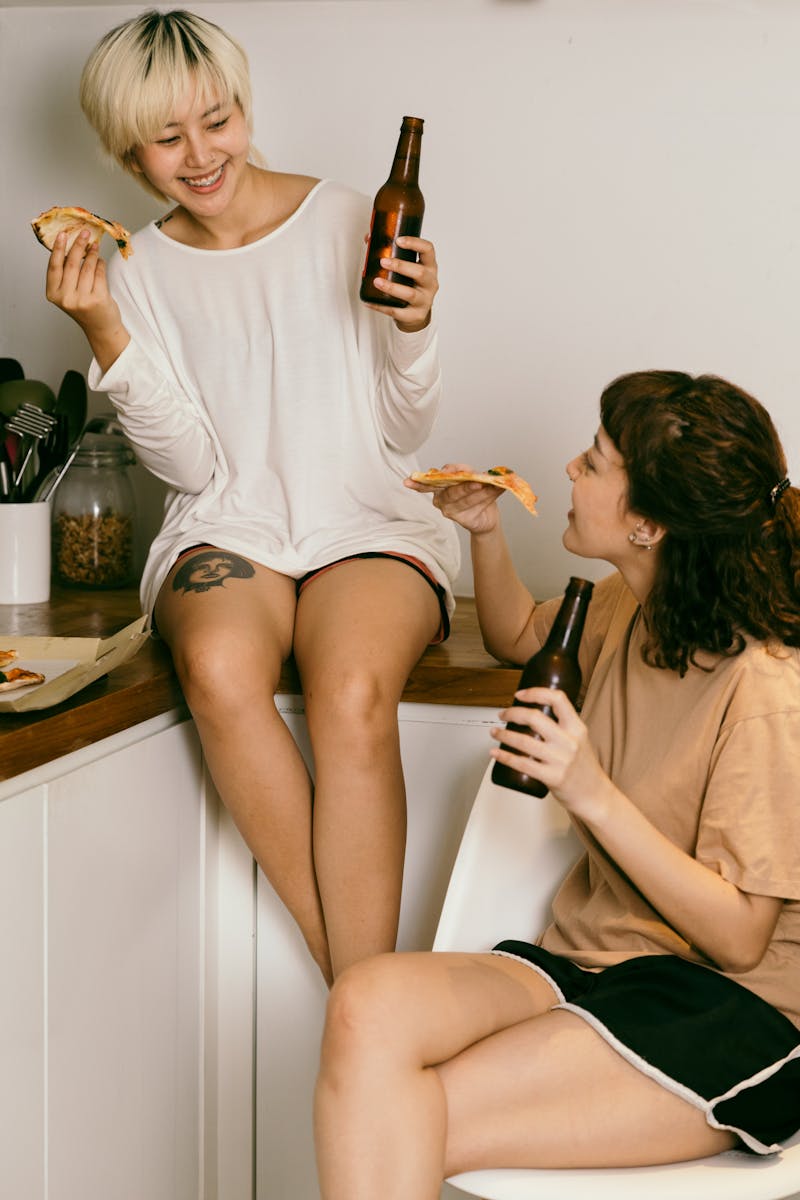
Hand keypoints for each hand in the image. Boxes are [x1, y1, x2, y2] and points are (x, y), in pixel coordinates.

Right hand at [45, 231, 129, 368]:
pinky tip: (100, 261)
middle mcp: (65, 298)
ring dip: (92, 254)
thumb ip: (66, 274)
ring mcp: (82, 300)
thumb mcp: (68, 292)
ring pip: (87, 267)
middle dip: (79, 245)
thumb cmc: (83, 307)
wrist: (100, 328)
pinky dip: (101, 264)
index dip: (58, 248)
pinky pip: (100, 273)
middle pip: (71, 264)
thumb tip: (71, 245)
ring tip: (95, 246)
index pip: (54, 266)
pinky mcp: (98, 299)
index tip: (63, 234)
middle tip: (85, 233)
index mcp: (53, 294)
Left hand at [364, 235, 438, 330]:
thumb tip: (369, 238)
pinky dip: (381, 306)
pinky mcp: (415, 315)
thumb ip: (392, 253)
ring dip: (392, 287)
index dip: (415, 243)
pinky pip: (397, 311)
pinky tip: (370, 302)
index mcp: (429, 267)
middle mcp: (430, 283)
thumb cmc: (410, 286)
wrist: (415, 314)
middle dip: (400, 266)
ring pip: (410, 294)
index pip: (428, 250)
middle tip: (383, 262)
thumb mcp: (407, 269)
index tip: (399, 240)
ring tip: (376, 281)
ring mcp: (424, 300)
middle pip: (420, 272)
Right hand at [404, 462, 503, 533]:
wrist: (488, 515)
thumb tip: (467, 470)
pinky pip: (474, 506)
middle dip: (464, 486)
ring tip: (489, 485)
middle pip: (450, 492)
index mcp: (438, 486)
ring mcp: (450, 511)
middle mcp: (441, 499)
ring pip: (464, 499)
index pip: (426, 483)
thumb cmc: (476, 492)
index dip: (418, 483)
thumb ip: (466, 471)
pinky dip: (486, 497)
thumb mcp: (471, 475)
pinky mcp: (462, 519)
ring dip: (479, 492)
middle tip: (476, 481)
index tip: (410, 480)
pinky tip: (494, 490)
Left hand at [490, 686, 612, 818]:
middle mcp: (570, 741)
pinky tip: (496, 753)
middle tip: (503, 714)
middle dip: (512, 713)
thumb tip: (533, 715)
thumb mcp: (579, 740)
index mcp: (577, 728)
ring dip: (504, 735)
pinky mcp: (552, 777)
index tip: (520, 694)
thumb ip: (562, 727)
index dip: (536, 692)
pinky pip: (522, 764)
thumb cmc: (584, 768)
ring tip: (495, 733)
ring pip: (524, 741)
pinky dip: (505, 757)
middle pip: (535, 717)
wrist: (595, 796)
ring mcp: (560, 760)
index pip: (558, 699)